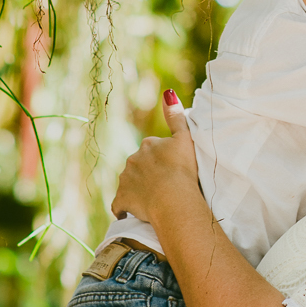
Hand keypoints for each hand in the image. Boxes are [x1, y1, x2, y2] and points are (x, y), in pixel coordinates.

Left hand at [111, 89, 198, 221]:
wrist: (174, 198)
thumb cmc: (183, 169)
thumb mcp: (185, 139)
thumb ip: (177, 117)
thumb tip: (167, 92)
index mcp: (148, 145)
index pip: (153, 150)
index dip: (163, 160)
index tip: (172, 170)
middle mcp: (133, 159)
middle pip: (139, 166)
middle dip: (148, 174)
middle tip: (165, 186)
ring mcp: (126, 180)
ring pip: (130, 184)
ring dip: (138, 190)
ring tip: (154, 201)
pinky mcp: (122, 199)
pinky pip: (120, 204)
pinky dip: (125, 208)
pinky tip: (132, 214)